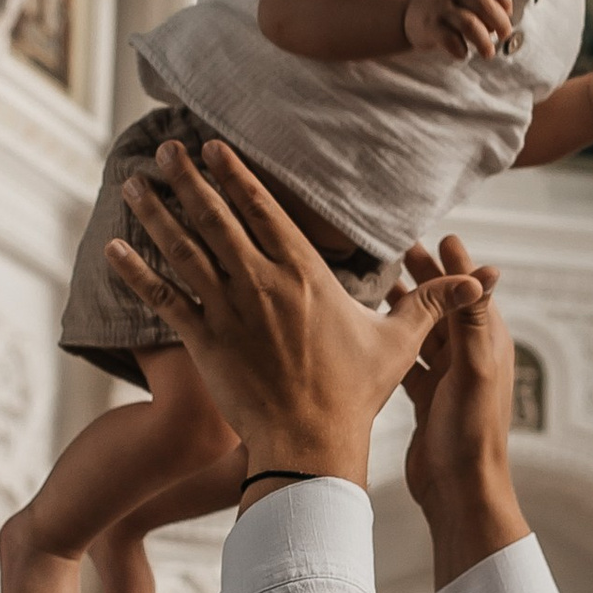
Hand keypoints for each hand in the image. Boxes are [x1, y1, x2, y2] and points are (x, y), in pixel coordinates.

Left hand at [106, 143, 481, 489]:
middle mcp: (263, 283)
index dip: (235, 174)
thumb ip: (429, 303)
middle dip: (188, 179)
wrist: (310, 445)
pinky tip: (112, 247)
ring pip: (184, 250)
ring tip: (134, 183)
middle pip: (217, 218)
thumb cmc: (353, 395)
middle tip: (165, 147)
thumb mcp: (396, 342)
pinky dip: (136, 272)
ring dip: (156, 213)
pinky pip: (163, 299)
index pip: (264, 209)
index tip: (211, 147)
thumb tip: (479, 282)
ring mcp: (229, 312)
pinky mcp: (204, 343)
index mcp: (305, 273)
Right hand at [399, 241, 529, 583]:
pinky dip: (395, 340)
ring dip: (408, 306)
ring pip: (425, 331)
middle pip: (447, 306)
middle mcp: (471, 358)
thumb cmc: (470, 433)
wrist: (458, 490)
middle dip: (428, 277)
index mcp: (488, 345)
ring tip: (382, 279)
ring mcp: (448, 379)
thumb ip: (473, 321)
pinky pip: (409, 358)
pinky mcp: (428, 398)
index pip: (471, 292)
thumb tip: (482, 270)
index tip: (437, 235)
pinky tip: (373, 328)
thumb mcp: (472, 370)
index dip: (455, 264)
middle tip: (402, 248)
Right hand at [403, 0, 514, 62]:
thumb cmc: (445, 6)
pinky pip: (449, 39)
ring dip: (483, 41)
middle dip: (500, 22)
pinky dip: (460, 49)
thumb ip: (483, 4)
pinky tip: (463, 54)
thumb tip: (502, 28)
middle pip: (483, 3)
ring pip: (469, 23)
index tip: (507, 13)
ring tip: (488, 53)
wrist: (406, 11)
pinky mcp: (430, 27)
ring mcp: (440, 8)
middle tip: (504, 36)